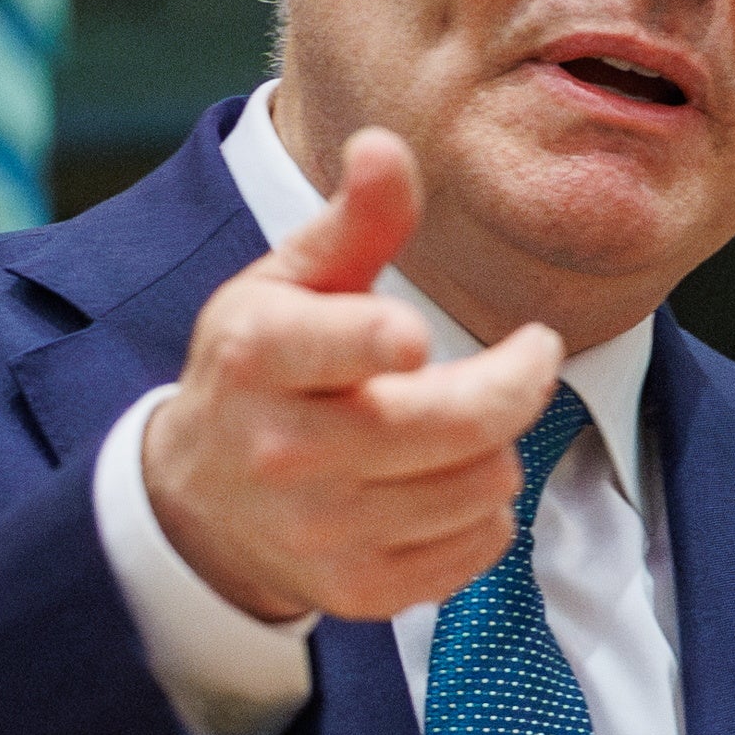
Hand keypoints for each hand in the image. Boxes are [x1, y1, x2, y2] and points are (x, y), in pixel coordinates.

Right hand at [142, 129, 563, 621]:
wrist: (200, 500)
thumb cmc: (266, 368)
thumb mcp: (290, 282)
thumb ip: (354, 218)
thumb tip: (387, 144)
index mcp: (257, 355)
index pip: (343, 347)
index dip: (384, 339)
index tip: (417, 334)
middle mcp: (281, 450)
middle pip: (458, 425)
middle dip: (519, 381)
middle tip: (533, 352)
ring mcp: (320, 530)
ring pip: (484, 484)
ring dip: (498, 446)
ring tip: (465, 420)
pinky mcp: (360, 590)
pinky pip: (479, 547)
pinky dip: (486, 511)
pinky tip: (448, 480)